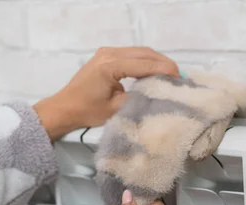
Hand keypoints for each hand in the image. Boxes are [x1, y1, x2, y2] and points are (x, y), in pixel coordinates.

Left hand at [33, 46, 179, 141]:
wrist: (64, 108)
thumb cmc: (88, 111)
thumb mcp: (117, 109)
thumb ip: (138, 98)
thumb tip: (158, 93)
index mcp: (110, 66)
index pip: (144, 64)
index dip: (164, 70)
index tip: (180, 78)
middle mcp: (109, 54)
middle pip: (144, 53)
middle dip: (164, 63)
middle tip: (179, 76)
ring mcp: (107, 52)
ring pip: (140, 51)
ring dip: (157, 61)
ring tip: (171, 74)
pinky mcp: (107, 56)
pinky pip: (133, 54)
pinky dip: (147, 61)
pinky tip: (156, 71)